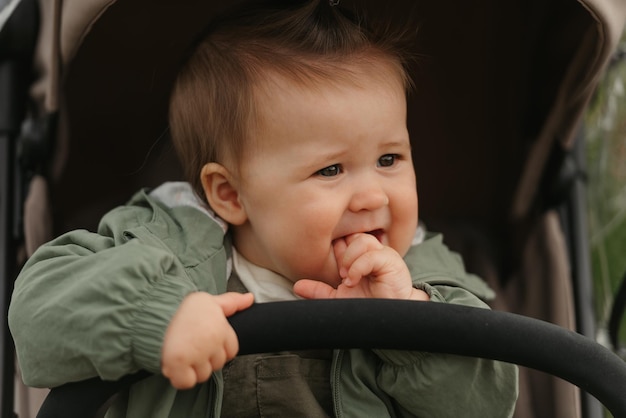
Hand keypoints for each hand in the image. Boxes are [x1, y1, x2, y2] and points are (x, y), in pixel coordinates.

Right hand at [161, 292, 253, 388]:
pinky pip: (186, 382)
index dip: (217, 349)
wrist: (155, 307)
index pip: (231, 351)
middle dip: (204, 359)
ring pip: (203, 375)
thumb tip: (250, 298)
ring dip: (191, 369)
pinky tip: (174, 363)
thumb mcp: (209, 300)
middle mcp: (212, 342)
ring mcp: (196, 353)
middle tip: (190, 345)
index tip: (204, 342)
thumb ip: (231, 302)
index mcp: (222, 328)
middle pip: (217, 365)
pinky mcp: (178, 363)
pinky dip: (179, 377)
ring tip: (181, 351)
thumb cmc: (182, 305)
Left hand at [294, 233, 428, 300]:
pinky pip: (372, 254)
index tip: (330, 267)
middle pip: (351, 234)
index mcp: (358, 255)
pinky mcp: (391, 261)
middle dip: (341, 252)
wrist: (388, 320)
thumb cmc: (368, 307)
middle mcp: (370, 251)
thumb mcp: (338, 298)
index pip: (342, 239)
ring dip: (349, 259)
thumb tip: (297, 286)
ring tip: (346, 278)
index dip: (333, 248)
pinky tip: (353, 280)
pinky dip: (358, 267)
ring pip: (361, 240)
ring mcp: (382, 254)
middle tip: (338, 273)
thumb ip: (318, 291)